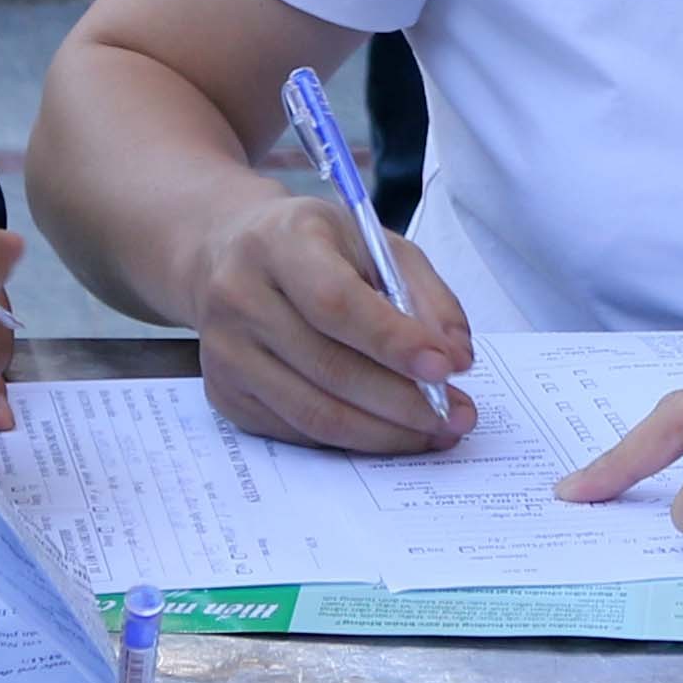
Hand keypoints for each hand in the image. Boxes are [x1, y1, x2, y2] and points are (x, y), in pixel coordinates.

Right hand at [194, 186, 474, 452]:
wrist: (224, 254)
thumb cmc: (312, 247)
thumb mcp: (372, 243)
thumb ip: (423, 294)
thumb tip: (457, 356)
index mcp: (278, 243)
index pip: (335, 303)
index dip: (393, 341)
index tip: (445, 368)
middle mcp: (239, 297)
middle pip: (329, 368)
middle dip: (405, 401)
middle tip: (457, 413)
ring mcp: (226, 351)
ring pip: (315, 412)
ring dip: (386, 432)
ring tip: (436, 430)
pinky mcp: (225, 393)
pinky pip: (298, 430)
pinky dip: (354, 439)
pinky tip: (392, 432)